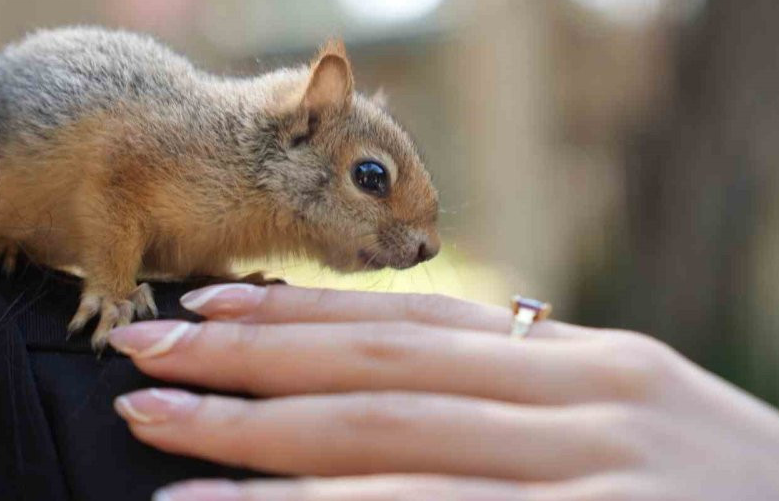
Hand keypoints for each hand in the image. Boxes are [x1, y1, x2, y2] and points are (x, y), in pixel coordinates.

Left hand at [108, 284, 778, 499]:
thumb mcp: (636, 436)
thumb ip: (531, 405)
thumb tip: (412, 384)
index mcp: (590, 366)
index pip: (417, 323)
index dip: (303, 311)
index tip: (208, 303)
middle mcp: (586, 401)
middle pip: (380, 371)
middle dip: (249, 358)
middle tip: (141, 348)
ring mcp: (592, 474)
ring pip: (388, 442)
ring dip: (255, 435)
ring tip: (153, 426)